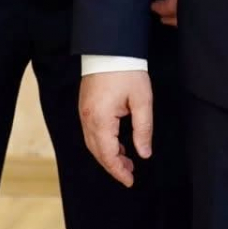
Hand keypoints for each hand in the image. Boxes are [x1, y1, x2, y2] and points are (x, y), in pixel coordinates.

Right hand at [79, 70, 153, 187]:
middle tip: (130, 174)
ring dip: (108, 155)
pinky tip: (117, 143)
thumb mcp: (142, 101)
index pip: (108, 154)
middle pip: (97, 152)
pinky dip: (103, 143)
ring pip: (92, 143)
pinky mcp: (85, 106)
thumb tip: (144, 153)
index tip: (130, 181)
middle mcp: (87, 118)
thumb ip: (143, 129)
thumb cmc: (128, 71)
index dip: (119, 171)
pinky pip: (91, 132)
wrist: (110, 47)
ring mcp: (83, 112)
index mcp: (100, 119)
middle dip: (113, 165)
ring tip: (126, 160)